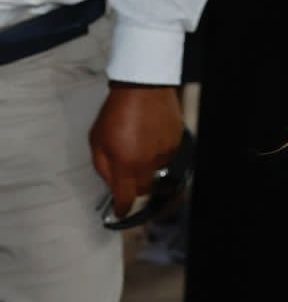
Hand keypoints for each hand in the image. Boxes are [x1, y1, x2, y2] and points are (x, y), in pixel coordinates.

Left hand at [89, 84, 183, 214]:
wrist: (143, 89)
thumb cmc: (115, 113)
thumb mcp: (97, 140)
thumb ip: (103, 166)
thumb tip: (111, 184)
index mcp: (125, 165)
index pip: (126, 198)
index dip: (123, 209)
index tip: (120, 213)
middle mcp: (148, 164)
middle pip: (145, 190)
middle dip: (136, 189)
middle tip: (128, 180)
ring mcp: (166, 154)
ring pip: (159, 175)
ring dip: (149, 172)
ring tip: (141, 156)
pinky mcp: (177, 144)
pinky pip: (169, 160)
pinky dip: (160, 158)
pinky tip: (152, 144)